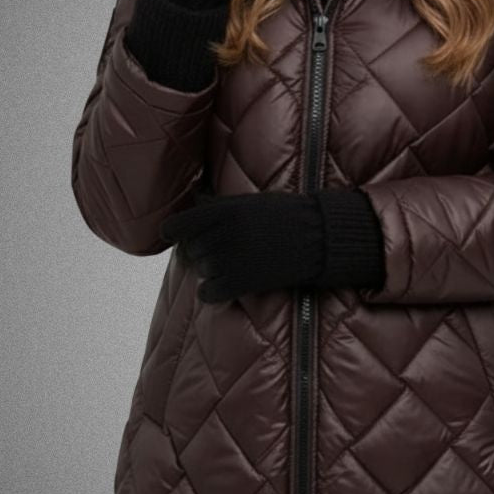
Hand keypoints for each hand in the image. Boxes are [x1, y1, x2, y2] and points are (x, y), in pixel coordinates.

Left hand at [161, 191, 323, 303]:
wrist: (320, 238)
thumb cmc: (288, 216)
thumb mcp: (251, 202)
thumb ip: (221, 205)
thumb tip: (195, 201)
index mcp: (225, 210)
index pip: (179, 225)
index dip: (173, 232)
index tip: (174, 236)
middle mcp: (225, 233)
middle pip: (192, 250)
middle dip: (200, 253)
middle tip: (218, 252)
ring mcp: (233, 258)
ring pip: (202, 271)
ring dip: (211, 272)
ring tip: (229, 267)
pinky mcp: (243, 282)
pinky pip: (209, 292)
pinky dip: (212, 292)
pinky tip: (221, 288)